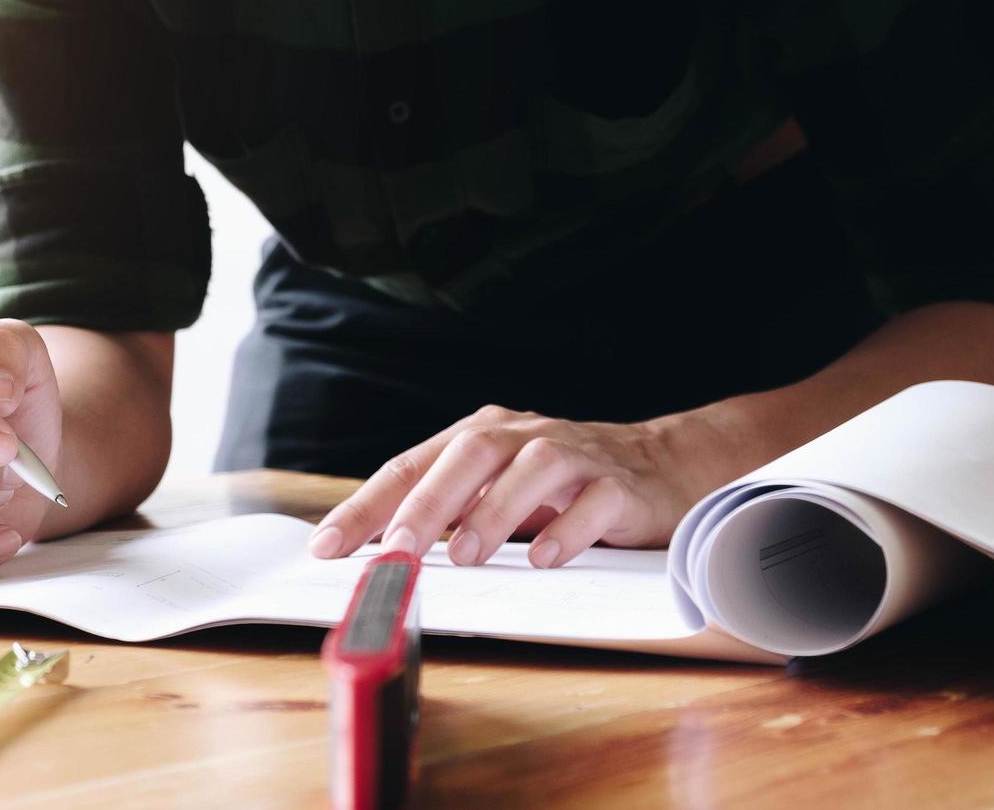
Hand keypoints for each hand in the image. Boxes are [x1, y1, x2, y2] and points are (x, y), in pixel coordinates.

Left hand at [308, 406, 722, 568]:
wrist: (664, 467)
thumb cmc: (562, 485)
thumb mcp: (495, 490)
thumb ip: (446, 513)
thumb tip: (378, 552)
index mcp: (481, 436)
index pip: (412, 464)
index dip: (368, 505)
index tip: (329, 546)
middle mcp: (522, 435)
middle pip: (467, 453)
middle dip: (426, 503)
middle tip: (397, 550)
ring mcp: (574, 455)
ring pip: (530, 468)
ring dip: (494, 510)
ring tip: (467, 556)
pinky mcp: (620, 484)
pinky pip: (594, 500)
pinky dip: (569, 527)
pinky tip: (546, 557)